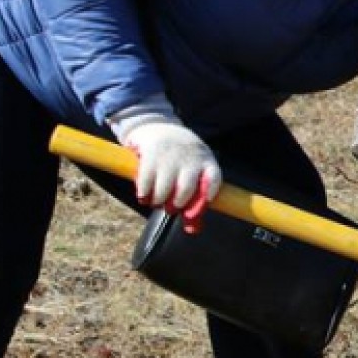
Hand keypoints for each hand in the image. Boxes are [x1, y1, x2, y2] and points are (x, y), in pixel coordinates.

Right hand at [113, 110, 221, 233]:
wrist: (159, 126)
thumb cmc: (182, 158)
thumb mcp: (193, 171)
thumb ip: (195, 200)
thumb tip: (193, 231)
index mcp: (207, 161)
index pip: (214, 179)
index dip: (209, 194)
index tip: (202, 205)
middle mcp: (190, 158)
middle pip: (187, 188)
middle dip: (177, 204)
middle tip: (170, 208)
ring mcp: (171, 155)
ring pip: (165, 187)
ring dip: (158, 200)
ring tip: (156, 201)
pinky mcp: (151, 153)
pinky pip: (147, 180)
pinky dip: (144, 192)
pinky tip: (143, 196)